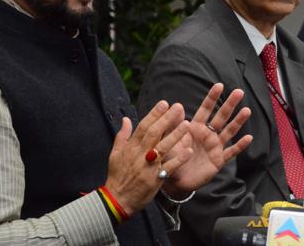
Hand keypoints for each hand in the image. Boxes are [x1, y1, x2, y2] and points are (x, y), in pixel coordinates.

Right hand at [105, 101, 192, 215]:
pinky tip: (188, 150)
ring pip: (163, 148)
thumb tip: (125, 119)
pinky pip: (169, 168)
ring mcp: (148, 167)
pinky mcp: (155, 179)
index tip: (164, 103)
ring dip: (175, 135)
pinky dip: (178, 159)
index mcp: (131, 147)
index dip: (154, 114)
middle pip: (154, 133)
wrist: (117, 200)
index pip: (143, 126)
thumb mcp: (114, 154)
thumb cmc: (117, 176)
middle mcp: (140, 155)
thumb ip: (122, 135)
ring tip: (187, 124)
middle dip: (166, 119)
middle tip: (178, 106)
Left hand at [162, 83, 252, 197]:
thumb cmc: (171, 157)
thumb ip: (173, 124)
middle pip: (221, 117)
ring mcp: (214, 147)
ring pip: (229, 132)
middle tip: (239, 92)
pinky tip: (248, 138)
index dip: (212, 98)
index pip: (205, 109)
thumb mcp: (170, 139)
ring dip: (238, 121)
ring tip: (246, 110)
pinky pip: (231, 152)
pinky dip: (240, 146)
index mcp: (195, 127)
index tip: (219, 85)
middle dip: (229, 104)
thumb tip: (176, 105)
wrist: (175, 180)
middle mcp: (207, 135)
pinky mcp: (218, 160)